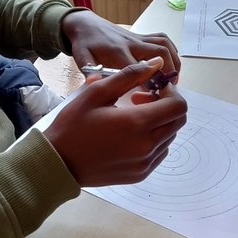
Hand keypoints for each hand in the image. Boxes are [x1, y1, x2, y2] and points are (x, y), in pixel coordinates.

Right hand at [44, 58, 187, 186]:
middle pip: (178, 120)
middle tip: (141, 99)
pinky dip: (154, 139)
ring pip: (170, 136)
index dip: (170, 91)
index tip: (153, 87)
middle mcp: (147, 146)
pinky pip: (160, 152)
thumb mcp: (96, 93)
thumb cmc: (73, 126)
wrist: (58, 163)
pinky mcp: (140, 174)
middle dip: (166, 105)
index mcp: (137, 124)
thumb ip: (129, 75)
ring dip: (159, 122)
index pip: (178, 105)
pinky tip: (131, 134)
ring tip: (132, 117)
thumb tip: (155, 64)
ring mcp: (145, 162)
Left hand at [61, 11, 180, 81]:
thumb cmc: (84, 44)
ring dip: (174, 63)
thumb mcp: (82, 59)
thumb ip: (89, 72)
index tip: (154, 98)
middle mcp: (132, 44)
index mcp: (116, 52)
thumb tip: (95, 84)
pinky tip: (172, 65)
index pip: (138, 68)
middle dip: (168, 73)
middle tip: (168, 92)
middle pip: (159, 54)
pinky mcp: (142, 36)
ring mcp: (139, 38)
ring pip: (164, 46)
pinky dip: (172, 51)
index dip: (149, 83)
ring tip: (173, 81)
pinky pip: (162, 39)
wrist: (86, 24)